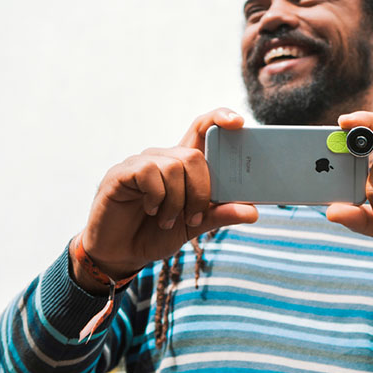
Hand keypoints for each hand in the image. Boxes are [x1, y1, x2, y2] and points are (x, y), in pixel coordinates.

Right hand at [74, 108, 258, 290]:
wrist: (120, 253)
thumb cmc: (156, 233)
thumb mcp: (194, 225)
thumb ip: (220, 214)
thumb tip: (253, 211)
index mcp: (183, 165)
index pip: (202, 128)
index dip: (220, 118)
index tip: (239, 122)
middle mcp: (163, 157)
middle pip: (194, 155)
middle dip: (201, 191)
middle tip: (193, 217)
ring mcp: (141, 162)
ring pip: (174, 166)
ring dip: (176, 201)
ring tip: (167, 220)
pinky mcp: (122, 172)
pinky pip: (149, 173)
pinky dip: (156, 198)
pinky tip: (149, 210)